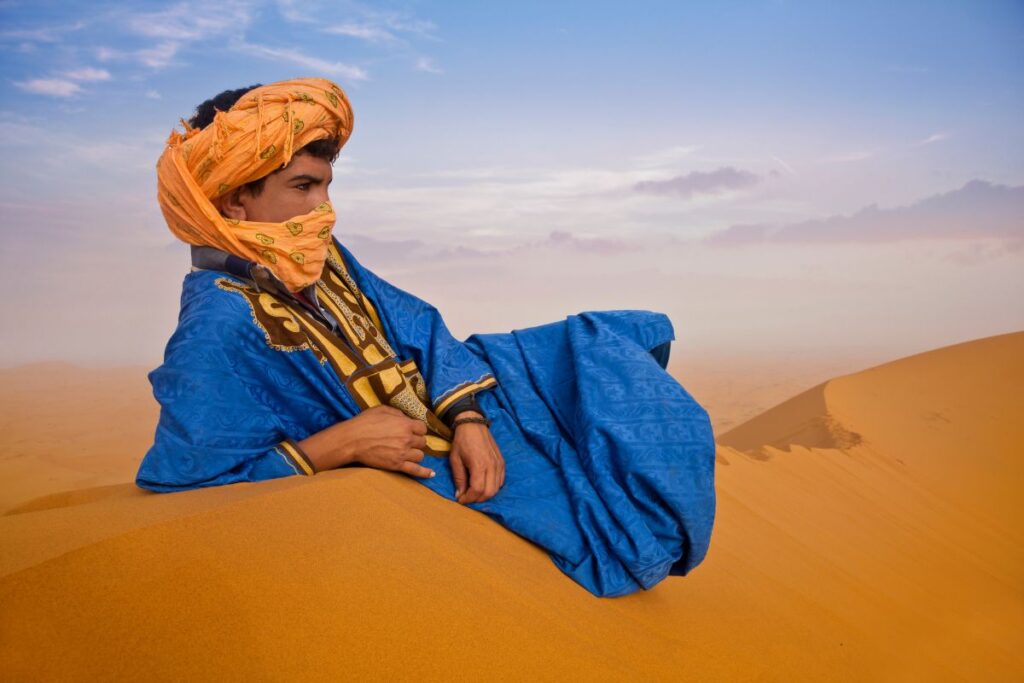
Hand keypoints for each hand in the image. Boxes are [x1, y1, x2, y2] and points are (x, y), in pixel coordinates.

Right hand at [298, 405, 433, 478]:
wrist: (352, 440)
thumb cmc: (365, 423)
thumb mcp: (382, 410)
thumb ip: (398, 413)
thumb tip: (406, 417)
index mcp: (405, 424)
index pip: (423, 428)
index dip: (417, 429)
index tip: (412, 430)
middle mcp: (407, 439)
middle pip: (422, 442)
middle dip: (416, 441)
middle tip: (406, 441)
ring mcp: (403, 453)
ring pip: (420, 456)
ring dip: (415, 454)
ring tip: (407, 452)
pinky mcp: (397, 465)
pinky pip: (415, 470)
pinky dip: (424, 473)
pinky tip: (431, 474)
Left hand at [450, 412, 504, 503]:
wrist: (473, 425)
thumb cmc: (462, 441)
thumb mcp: (455, 460)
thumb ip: (459, 478)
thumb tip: (459, 495)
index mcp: (479, 465)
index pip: (477, 490)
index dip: (469, 498)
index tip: (461, 499)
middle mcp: (492, 466)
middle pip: (489, 492)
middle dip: (478, 499)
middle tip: (468, 498)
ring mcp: (499, 464)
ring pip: (496, 488)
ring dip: (485, 494)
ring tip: (474, 492)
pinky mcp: (502, 462)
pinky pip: (501, 481)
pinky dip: (493, 487)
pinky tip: (484, 485)